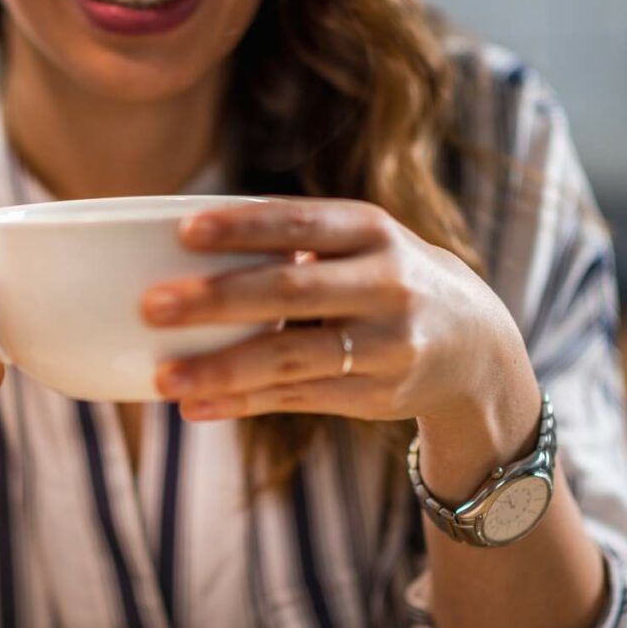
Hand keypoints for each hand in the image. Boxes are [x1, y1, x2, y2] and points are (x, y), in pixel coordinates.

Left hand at [140, 196, 535, 425]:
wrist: (475, 343)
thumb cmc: (383, 277)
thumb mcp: (361, 244)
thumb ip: (295, 241)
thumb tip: (185, 246)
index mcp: (372, 231)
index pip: (300, 221)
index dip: (243, 227)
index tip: (184, 232)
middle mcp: (387, 284)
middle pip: (291, 290)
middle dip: (218, 299)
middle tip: (153, 306)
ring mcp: (387, 344)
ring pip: (291, 358)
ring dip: (222, 368)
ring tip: (163, 377)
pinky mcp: (377, 394)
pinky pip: (298, 399)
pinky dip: (242, 403)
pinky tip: (196, 407)